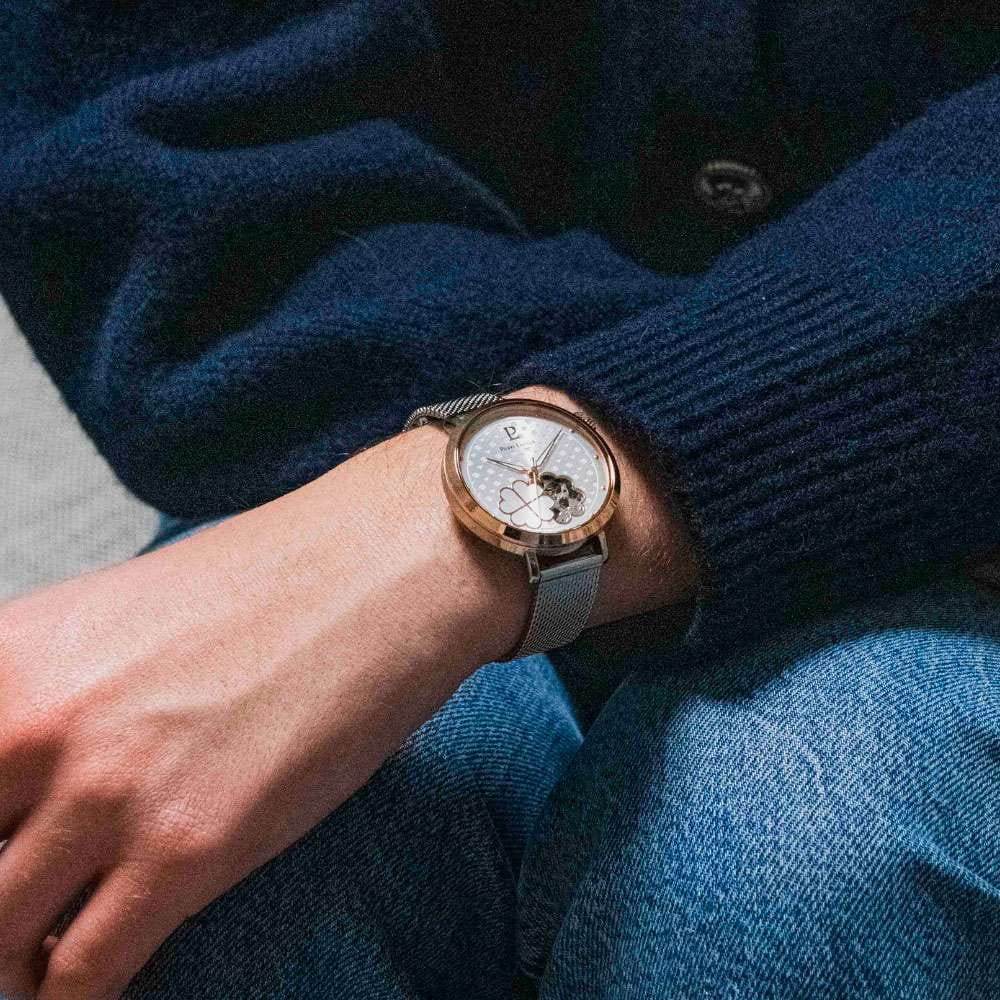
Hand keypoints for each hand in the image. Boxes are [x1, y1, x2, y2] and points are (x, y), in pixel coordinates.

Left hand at [0, 386, 695, 998]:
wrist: (386, 568)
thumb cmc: (272, 585)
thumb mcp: (123, 619)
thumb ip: (49, 696)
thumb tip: (25, 787)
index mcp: (12, 654)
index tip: (1, 855)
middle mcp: (37, 722)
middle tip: (19, 917)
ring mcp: (110, 787)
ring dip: (19, 963)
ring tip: (50, 955)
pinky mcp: (189, 848)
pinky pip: (84, 975)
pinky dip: (78, 995)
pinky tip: (101, 975)